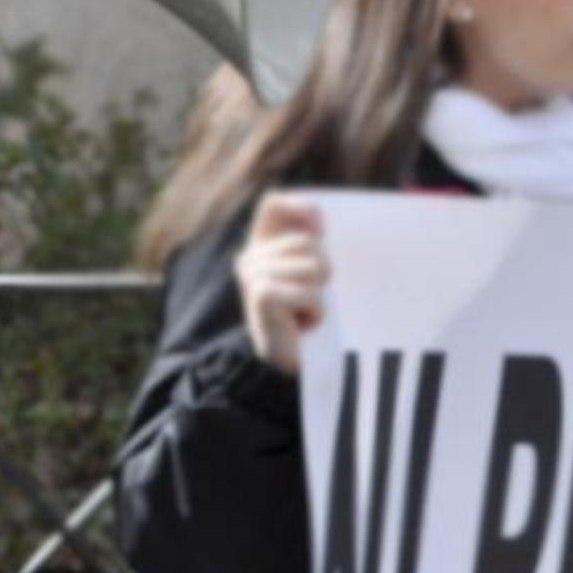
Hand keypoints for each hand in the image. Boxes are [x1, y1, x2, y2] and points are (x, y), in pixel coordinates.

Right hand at [233, 191, 328, 374]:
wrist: (291, 367)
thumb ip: (312, 247)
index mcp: (260, 247)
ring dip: (321, 296)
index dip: (300, 208)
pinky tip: (302, 324)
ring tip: (305, 313)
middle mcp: (249, 257)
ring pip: (314, 267)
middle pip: (308, 242)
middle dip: (322, 271)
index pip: (272, 205)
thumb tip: (321, 223)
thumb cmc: (306, 320)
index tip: (323, 229)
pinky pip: (311, 292)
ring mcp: (252, 274)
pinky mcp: (261, 294)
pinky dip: (317, 312)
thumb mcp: (310, 275)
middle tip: (309, 299)